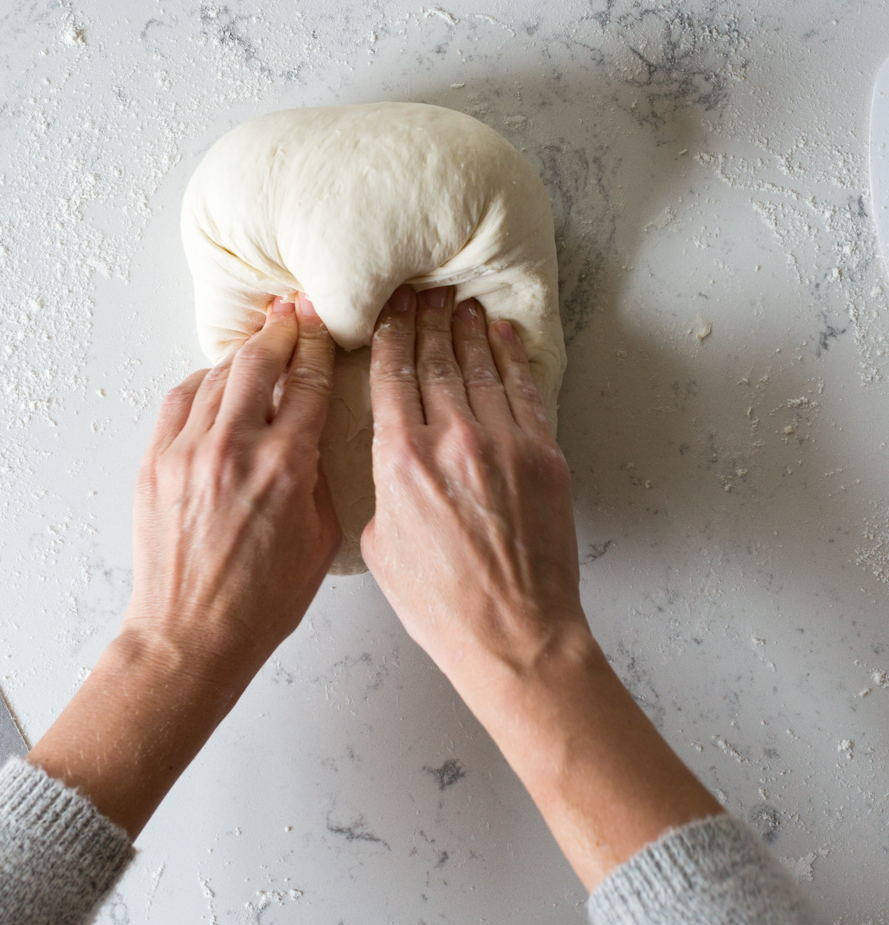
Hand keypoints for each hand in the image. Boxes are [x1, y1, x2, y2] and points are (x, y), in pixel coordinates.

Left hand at [29, 295, 339, 837]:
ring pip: (216, 374)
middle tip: (293, 313)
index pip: (308, 381)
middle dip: (280, 330)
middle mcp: (236, 449)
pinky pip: (180, 400)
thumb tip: (314, 433)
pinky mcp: (155, 462)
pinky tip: (217, 385)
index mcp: (287, 467)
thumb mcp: (322, 539)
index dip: (319, 344)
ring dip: (242, 356)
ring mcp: (189, 452)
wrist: (191, 635)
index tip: (325, 325)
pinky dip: (202, 384)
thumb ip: (321, 476)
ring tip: (259, 347)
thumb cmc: (262, 601)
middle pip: (259, 360)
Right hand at [362, 286, 718, 890]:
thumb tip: (391, 460)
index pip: (392, 377)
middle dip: (426, 320)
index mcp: (401, 461)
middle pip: (436, 361)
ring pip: (480, 367)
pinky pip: (523, 390)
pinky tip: (500, 334)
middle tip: (421, 290)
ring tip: (456, 300)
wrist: (515, 634)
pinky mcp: (544, 455)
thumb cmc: (442, 605)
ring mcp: (503, 443)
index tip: (387, 311)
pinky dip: (510, 357)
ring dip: (466, 329)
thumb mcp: (382, 546)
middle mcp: (452, 440)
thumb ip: (381, 489)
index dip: (389, 337)